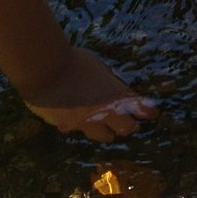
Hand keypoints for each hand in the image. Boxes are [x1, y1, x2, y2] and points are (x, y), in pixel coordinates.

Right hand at [21, 46, 158, 141]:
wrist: (45, 71)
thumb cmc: (73, 61)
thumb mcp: (98, 66)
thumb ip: (107, 80)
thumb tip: (111, 85)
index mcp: (116, 94)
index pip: (142, 109)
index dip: (147, 111)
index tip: (152, 112)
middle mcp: (105, 113)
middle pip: (127, 129)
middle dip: (127, 125)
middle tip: (125, 120)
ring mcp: (85, 123)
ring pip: (103, 136)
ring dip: (105, 131)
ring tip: (101, 124)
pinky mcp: (67, 127)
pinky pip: (76, 130)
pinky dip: (76, 125)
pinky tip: (72, 118)